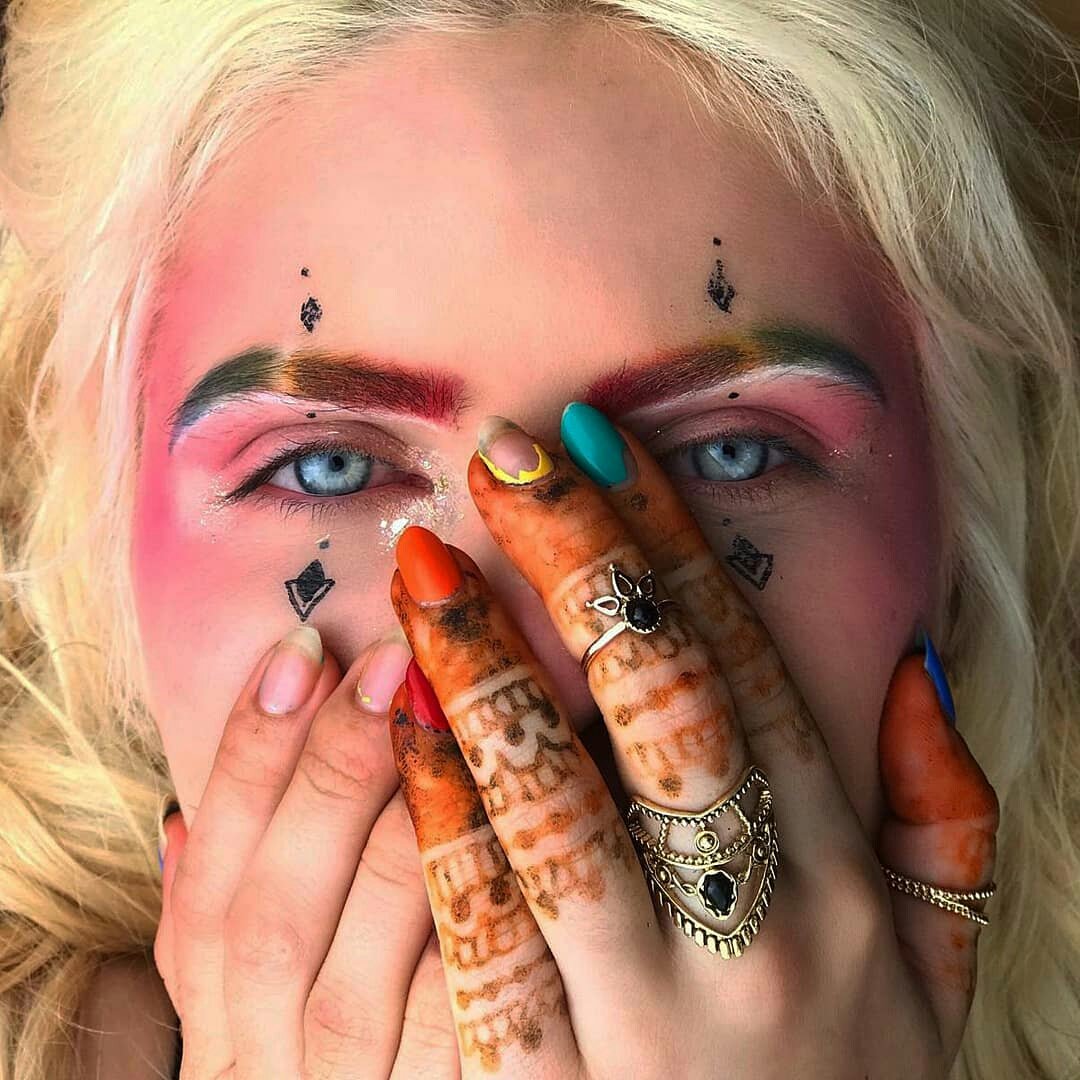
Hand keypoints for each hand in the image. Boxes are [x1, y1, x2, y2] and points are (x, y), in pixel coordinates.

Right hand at [154, 630, 460, 1078]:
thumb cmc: (354, 1072)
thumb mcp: (263, 1019)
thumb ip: (221, 937)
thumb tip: (181, 819)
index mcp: (223, 1039)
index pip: (208, 892)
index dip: (247, 766)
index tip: (300, 648)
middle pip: (274, 924)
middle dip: (326, 777)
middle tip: (388, 658)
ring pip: (357, 980)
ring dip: (400, 836)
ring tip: (449, 712)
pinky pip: (461, 1040)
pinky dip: (476, 931)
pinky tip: (512, 826)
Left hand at [385, 410, 999, 1077]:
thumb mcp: (939, 971)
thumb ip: (946, 822)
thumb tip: (914, 664)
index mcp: (842, 883)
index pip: (745, 670)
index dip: (670, 545)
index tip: (601, 444)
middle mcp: (757, 934)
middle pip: (656, 711)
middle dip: (576, 569)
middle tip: (500, 459)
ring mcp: (652, 1017)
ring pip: (560, 810)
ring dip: (486, 673)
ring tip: (423, 567)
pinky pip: (484, 935)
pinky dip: (438, 816)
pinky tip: (394, 724)